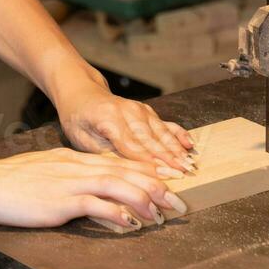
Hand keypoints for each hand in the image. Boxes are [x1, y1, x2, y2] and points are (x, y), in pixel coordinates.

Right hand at [0, 148, 187, 229]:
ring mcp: (69, 182)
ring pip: (117, 184)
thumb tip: (87, 191)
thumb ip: (67, 178)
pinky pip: (96, 204)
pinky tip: (131, 222)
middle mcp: (76, 167)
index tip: (167, 183)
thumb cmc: (8, 182)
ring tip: (163, 212)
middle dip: (156, 186)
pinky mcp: (59, 201)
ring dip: (144, 198)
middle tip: (180, 200)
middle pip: (126, 172)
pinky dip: (117, 212)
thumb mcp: (43, 172)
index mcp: (73, 160)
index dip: (146, 173)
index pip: (118, 163)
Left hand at [54, 81, 196, 177]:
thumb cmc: (79, 119)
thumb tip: (125, 172)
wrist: (81, 92)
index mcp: (108, 119)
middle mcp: (127, 112)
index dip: (148, 162)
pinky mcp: (146, 110)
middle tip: (184, 174)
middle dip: (169, 158)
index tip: (163, 176)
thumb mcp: (81, 139)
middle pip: (151, 140)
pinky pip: (164, 123)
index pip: (131, 146)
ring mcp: (139, 109)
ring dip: (176, 149)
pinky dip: (177, 133)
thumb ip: (104, 154)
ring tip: (190, 164)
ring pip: (161, 133)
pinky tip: (189, 144)